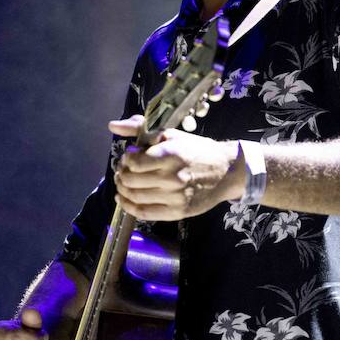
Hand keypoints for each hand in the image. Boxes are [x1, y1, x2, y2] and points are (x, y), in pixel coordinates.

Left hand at [109, 115, 239, 220]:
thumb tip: (112, 126)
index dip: (125, 160)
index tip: (128, 157)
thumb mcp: (172, 134)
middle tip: (121, 171)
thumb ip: (140, 129)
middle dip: (120, 175)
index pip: (133, 162)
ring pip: (135, 197)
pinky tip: (124, 199)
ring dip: (122, 190)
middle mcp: (173, 177)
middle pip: (131, 180)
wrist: (226, 171)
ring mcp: (175, 197)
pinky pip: (145, 213)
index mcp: (171, 155)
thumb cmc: (197, 150)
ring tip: (123, 183)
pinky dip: (129, 207)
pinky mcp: (178, 212)